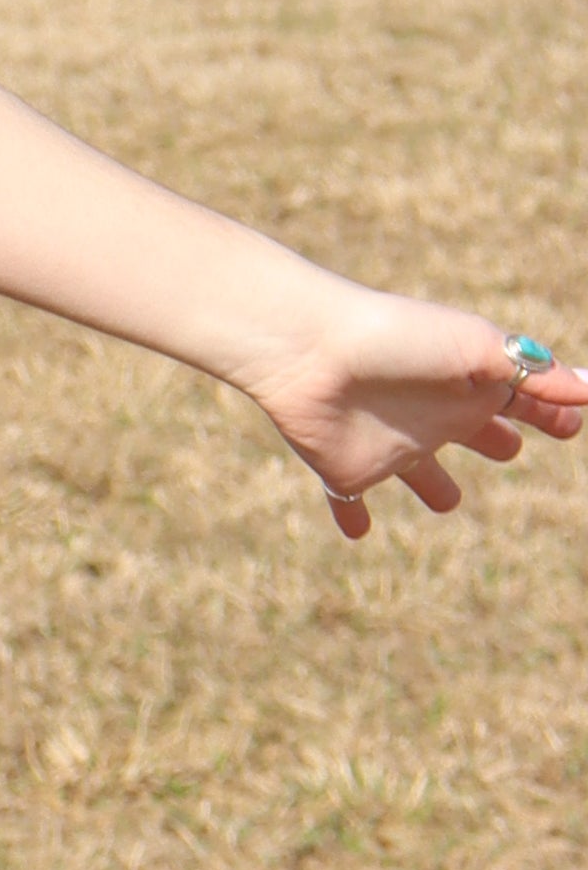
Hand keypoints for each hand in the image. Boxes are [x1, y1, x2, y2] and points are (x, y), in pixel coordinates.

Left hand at [229, 291, 585, 541]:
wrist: (309, 350)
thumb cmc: (397, 339)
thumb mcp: (477, 349)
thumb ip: (533, 373)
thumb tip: (587, 390)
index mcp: (468, 384)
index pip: (520, 402)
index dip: (548, 414)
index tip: (571, 425)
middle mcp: (433, 414)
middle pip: (473, 432)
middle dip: (495, 440)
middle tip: (510, 448)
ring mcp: (391, 444)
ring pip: (418, 472)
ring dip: (432, 487)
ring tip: (447, 500)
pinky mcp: (348, 470)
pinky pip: (348, 501)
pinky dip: (352, 516)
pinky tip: (355, 530)